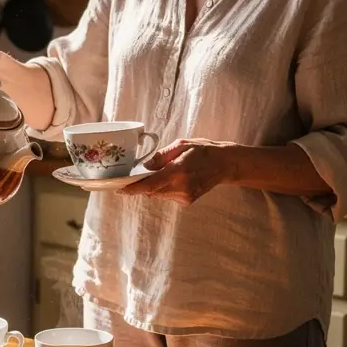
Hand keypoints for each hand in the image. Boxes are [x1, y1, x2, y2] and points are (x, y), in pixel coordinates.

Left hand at [119, 139, 236, 203]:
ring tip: (167, 171)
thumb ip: (161, 156)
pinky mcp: (187, 201)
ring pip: (158, 194)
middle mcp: (180, 187)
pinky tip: (176, 178)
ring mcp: (185, 196)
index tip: (120, 190)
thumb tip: (145, 166)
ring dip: (155, 185)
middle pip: (151, 191)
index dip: (132, 189)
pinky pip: (167, 195)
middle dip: (143, 184)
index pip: (149, 185)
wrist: (225, 164)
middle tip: (141, 174)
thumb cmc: (204, 150)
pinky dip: (165, 188)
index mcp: (177, 171)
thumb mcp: (181, 145)